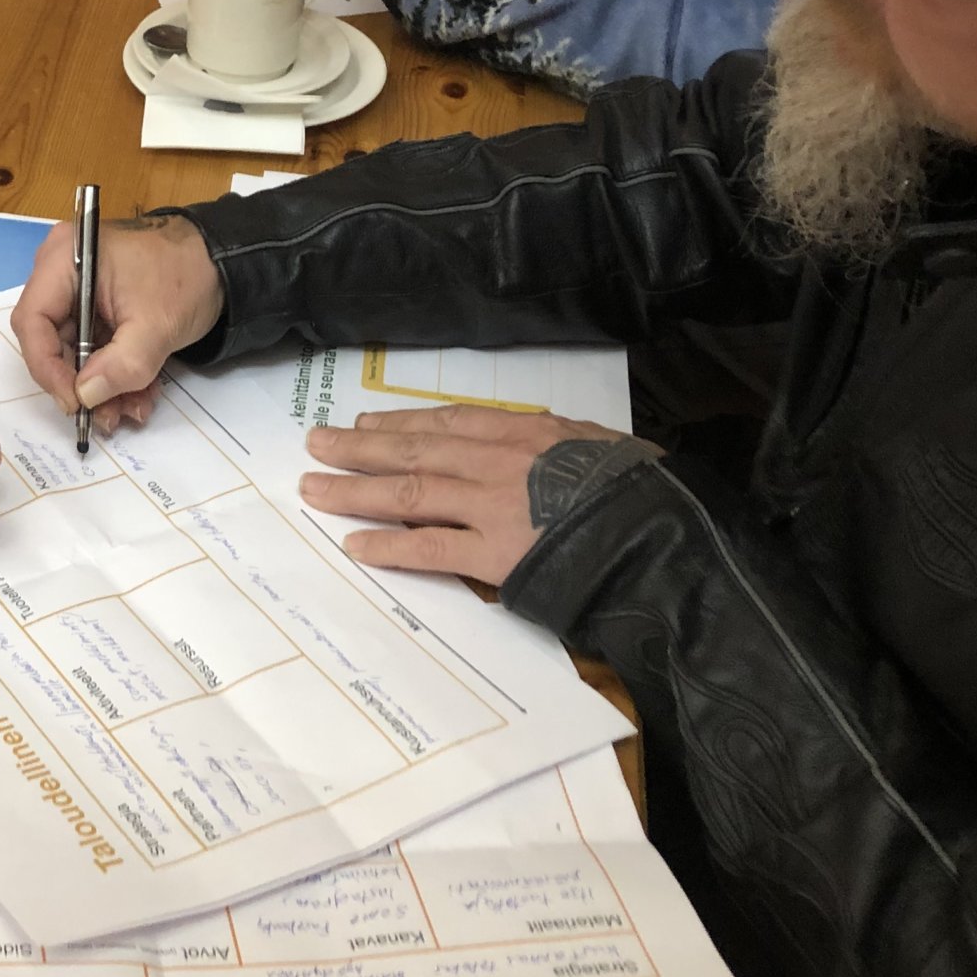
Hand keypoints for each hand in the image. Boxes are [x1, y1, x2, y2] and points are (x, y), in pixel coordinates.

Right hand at [9, 214, 223, 439]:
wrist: (222, 264)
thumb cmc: (186, 277)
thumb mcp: (156, 326)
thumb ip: (121, 365)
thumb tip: (84, 397)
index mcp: (64, 260)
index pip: (32, 320)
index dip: (46, 367)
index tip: (74, 401)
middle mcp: (61, 272)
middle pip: (49, 340)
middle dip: (80, 383)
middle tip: (105, 415)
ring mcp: (78, 292)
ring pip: (72, 352)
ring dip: (102, 386)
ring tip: (132, 409)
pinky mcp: (96, 310)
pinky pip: (93, 349)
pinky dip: (114, 374)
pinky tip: (138, 395)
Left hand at [297, 407, 625, 585]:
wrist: (664, 533)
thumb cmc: (644, 489)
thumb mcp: (600, 445)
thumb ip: (558, 442)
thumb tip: (540, 440)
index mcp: (525, 431)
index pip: (448, 421)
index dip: (401, 422)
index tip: (364, 422)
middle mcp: (497, 461)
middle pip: (414, 449)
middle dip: (358, 448)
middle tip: (314, 445)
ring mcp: (492, 506)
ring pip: (407, 492)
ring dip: (354, 491)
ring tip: (312, 489)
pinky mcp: (496, 555)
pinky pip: (429, 549)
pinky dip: (389, 547)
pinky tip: (354, 546)